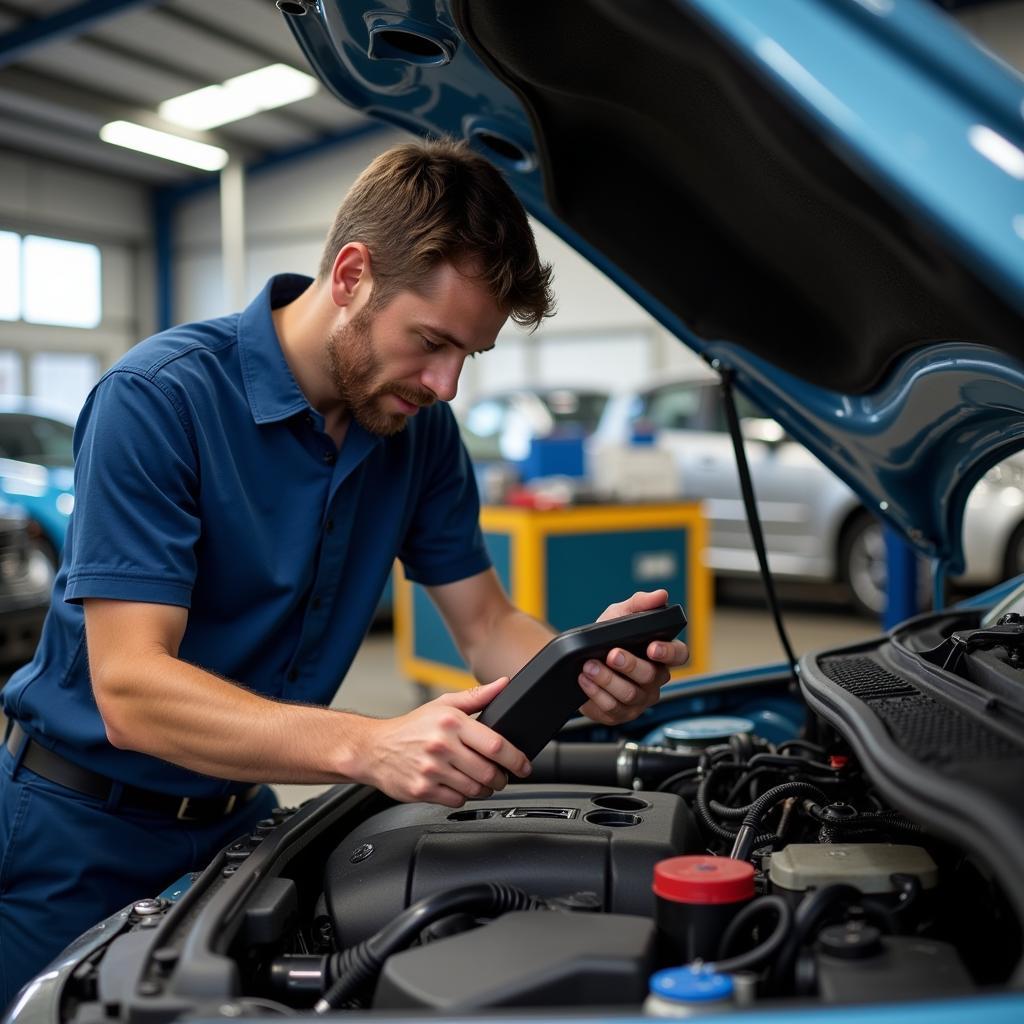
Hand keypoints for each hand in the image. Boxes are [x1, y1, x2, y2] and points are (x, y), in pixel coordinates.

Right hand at [355, 677, 531, 807]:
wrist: (374, 748)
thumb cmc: (411, 727)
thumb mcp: (444, 704)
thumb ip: (477, 696)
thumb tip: (504, 684)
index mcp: (451, 723)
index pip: (495, 745)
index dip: (516, 759)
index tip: (524, 765)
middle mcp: (441, 746)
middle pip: (488, 772)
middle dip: (502, 778)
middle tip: (502, 776)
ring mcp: (431, 770)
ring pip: (474, 789)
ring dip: (485, 789)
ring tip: (482, 781)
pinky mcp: (422, 790)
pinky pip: (457, 800)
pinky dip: (464, 796)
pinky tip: (459, 786)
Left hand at [577, 589, 688, 725]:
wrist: (578, 659)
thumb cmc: (607, 637)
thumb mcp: (619, 615)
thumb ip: (639, 603)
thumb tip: (660, 595)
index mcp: (661, 655)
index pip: (680, 655)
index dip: (669, 652)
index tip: (652, 647)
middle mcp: (655, 680)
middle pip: (650, 677)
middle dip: (629, 665)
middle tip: (611, 654)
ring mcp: (639, 700)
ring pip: (629, 694)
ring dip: (607, 679)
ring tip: (589, 665)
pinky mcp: (620, 714)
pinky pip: (612, 708)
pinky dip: (595, 692)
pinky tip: (584, 679)